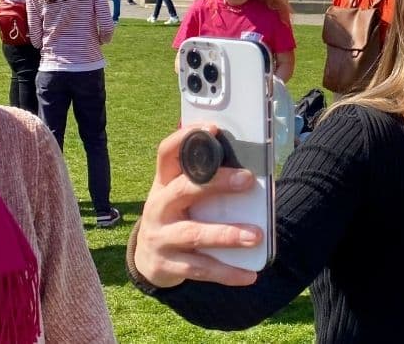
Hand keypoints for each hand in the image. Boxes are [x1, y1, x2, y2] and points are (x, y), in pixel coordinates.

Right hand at [132, 125, 262, 288]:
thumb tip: (246, 164)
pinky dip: (226, 272)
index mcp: (163, 183)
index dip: (185, 138)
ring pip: (194, 233)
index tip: (212, 128)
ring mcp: (160, 236)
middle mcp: (158, 206)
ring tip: (256, 236)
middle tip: (248, 180)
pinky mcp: (167, 264)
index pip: (166, 153)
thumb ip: (202, 179)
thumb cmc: (175, 215)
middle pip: (184, 189)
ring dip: (227, 234)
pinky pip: (200, 268)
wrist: (147, 258)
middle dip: (217, 182)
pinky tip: (248, 275)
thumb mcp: (180, 194)